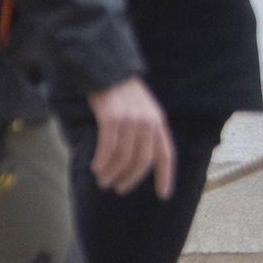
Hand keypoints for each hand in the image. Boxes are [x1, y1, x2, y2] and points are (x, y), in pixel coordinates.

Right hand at [86, 78, 175, 197]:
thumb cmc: (120, 89)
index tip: (163, 195)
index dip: (166, 176)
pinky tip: (95, 167)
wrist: (105, 66)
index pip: (165, 154)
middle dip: (130, 179)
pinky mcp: (111, 117)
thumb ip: (144, 128)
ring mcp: (129, 120)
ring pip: (123, 157)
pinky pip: (107, 147)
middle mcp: (147, 122)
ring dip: (112, 172)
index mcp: (158, 121)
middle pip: (142, 160)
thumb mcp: (141, 107)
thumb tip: (138, 155)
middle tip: (118, 189)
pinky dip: (101, 161)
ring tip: (103, 181)